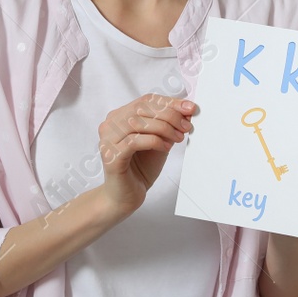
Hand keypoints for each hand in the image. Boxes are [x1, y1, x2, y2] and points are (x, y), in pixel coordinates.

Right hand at [94, 93, 195, 220]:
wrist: (126, 196)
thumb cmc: (140, 167)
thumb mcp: (159, 141)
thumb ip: (168, 125)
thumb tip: (187, 110)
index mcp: (119, 117)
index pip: (145, 101)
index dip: (169, 102)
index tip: (190, 108)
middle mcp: (109, 125)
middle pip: (141, 108)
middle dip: (169, 115)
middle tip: (186, 126)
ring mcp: (108, 140)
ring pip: (137, 123)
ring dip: (164, 128)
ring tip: (179, 138)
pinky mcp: (111, 156)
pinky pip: (134, 141)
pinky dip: (154, 141)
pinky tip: (165, 148)